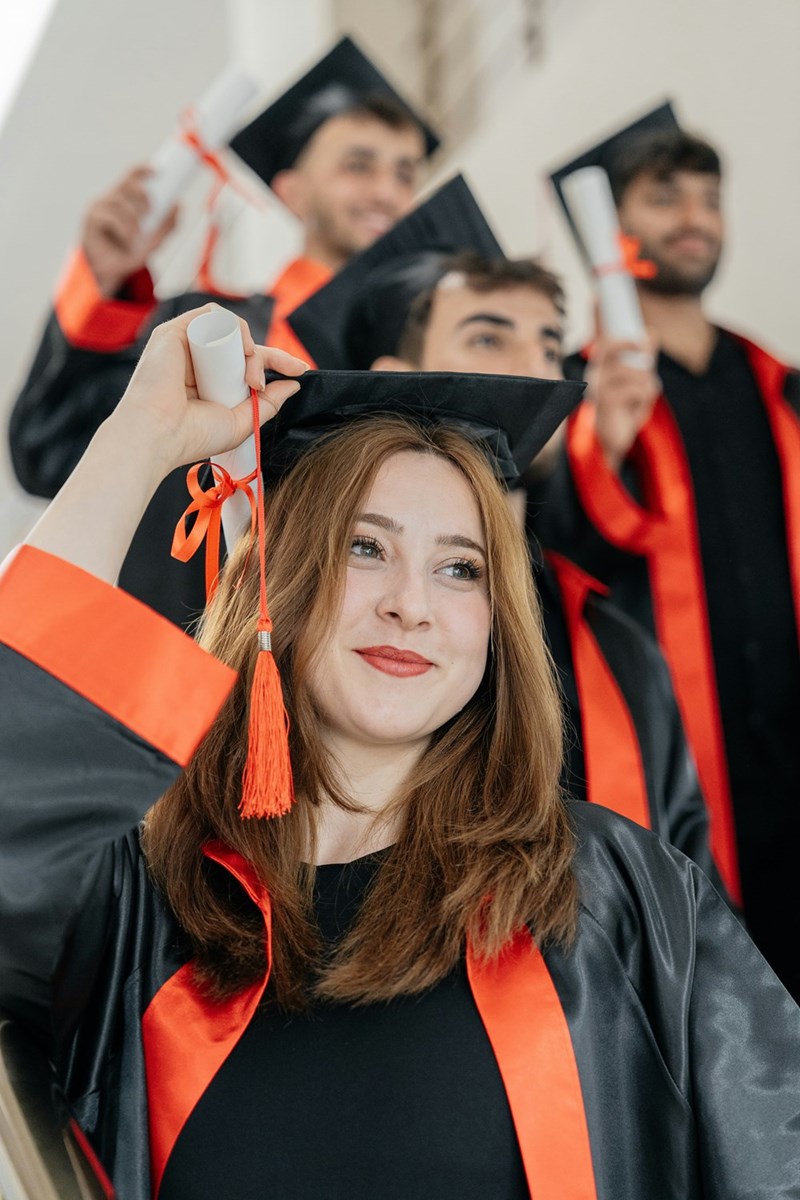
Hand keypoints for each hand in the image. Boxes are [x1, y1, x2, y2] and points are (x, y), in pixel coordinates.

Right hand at [81, 167, 178, 295]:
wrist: (111, 275)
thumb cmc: (128, 255)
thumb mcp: (153, 241)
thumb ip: (167, 226)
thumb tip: (179, 206)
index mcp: (123, 199)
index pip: (131, 177)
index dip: (143, 169)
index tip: (158, 171)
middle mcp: (110, 199)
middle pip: (127, 184)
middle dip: (142, 195)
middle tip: (150, 212)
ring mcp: (99, 208)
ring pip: (121, 203)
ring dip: (133, 221)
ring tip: (136, 238)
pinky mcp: (91, 219)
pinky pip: (111, 217)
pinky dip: (123, 230)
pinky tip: (127, 241)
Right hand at [112, 304, 306, 474]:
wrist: (160, 433)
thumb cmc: (194, 435)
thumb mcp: (242, 422)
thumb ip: (268, 403)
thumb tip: (293, 384)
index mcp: (212, 383)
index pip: (249, 363)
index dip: (278, 362)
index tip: (301, 370)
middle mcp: (200, 363)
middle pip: (243, 346)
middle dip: (266, 359)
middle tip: (261, 384)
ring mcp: (188, 345)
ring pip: (230, 330)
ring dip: (249, 348)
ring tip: (249, 377)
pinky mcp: (176, 331)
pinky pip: (214, 315)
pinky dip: (234, 326)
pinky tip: (241, 350)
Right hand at [584, 333, 659, 471]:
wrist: (611, 441)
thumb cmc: (623, 410)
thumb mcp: (636, 381)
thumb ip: (643, 357)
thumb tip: (650, 332)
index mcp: (601, 367)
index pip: (603, 341)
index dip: (615, 331)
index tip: (626, 327)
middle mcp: (596, 373)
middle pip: (608, 346)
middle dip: (628, 343)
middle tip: (644, 347)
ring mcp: (599, 387)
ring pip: (633, 371)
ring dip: (647, 382)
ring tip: (645, 394)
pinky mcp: (605, 401)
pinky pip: (636, 389)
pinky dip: (645, 397)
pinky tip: (637, 407)